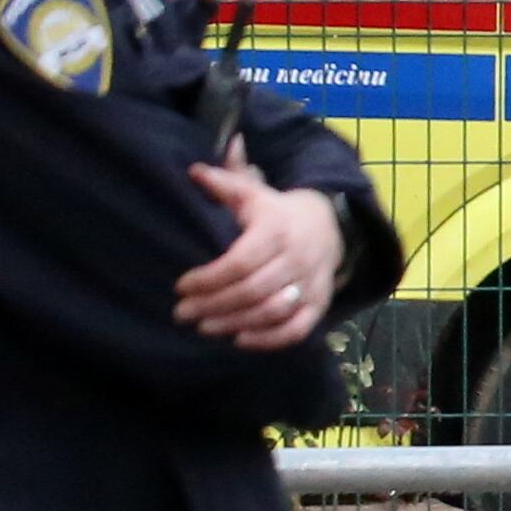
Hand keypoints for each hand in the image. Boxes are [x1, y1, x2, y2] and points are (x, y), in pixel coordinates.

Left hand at [177, 168, 346, 350]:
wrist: (329, 224)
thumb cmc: (276, 212)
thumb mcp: (254, 193)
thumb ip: (226, 182)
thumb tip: (194, 171)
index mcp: (277, 229)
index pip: (240, 262)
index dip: (208, 278)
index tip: (181, 285)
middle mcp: (297, 257)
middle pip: (251, 291)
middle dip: (212, 305)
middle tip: (182, 312)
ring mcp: (311, 283)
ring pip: (271, 312)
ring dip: (233, 323)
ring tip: (203, 327)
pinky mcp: (319, 303)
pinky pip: (296, 329)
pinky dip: (268, 339)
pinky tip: (240, 339)